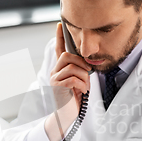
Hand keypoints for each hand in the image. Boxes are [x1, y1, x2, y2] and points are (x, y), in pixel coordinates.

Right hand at [44, 23, 91, 140]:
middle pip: (68, 56)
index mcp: (59, 69)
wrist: (67, 116)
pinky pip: (74, 79)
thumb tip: (87, 63)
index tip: (61, 24)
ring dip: (84, 78)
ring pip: (73, 68)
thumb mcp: (80, 81)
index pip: (59, 50)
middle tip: (88, 74)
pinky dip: (82, 86)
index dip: (60, 37)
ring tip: (84, 88)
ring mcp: (54, 80)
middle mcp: (54, 72)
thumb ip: (81, 70)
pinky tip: (82, 92)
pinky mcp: (57, 88)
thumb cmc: (75, 99)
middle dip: (82, 64)